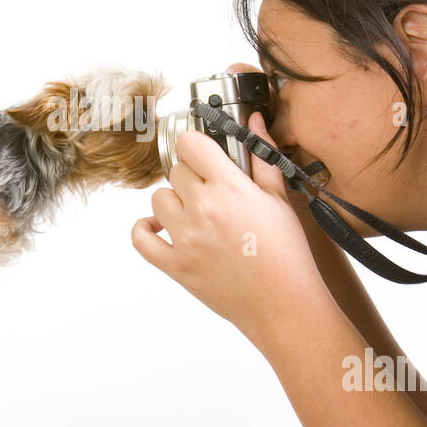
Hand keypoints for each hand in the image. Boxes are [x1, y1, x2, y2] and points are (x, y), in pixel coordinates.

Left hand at [131, 110, 333, 353]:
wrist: (283, 305)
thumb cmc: (287, 255)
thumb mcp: (279, 199)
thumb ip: (262, 157)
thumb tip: (256, 122)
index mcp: (229, 188)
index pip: (191, 144)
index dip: (197, 145)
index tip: (204, 153)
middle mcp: (202, 209)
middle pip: (176, 171)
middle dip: (192, 176)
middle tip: (212, 191)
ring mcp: (184, 238)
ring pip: (158, 199)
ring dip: (173, 201)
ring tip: (195, 213)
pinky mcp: (174, 265)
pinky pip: (140, 238)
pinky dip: (145, 229)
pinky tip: (161, 227)